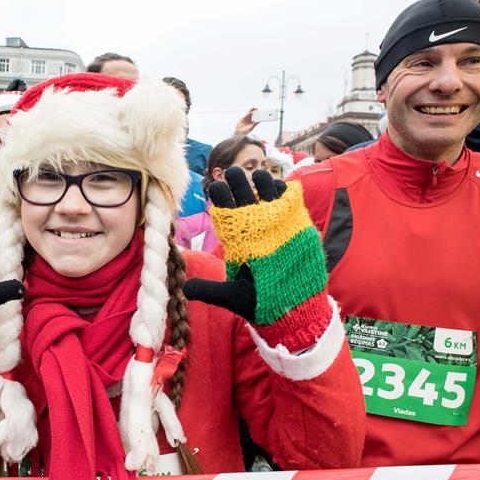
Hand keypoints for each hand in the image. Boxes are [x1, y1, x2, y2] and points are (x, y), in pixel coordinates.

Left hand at [184, 168, 286, 322]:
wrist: (291, 308)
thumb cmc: (259, 301)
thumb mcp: (232, 295)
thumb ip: (210, 290)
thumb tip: (186, 288)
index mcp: (236, 240)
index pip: (225, 213)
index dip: (222, 199)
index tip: (218, 188)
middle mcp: (253, 229)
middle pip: (243, 198)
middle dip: (238, 183)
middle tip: (233, 171)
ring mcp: (274, 225)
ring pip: (265, 196)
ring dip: (261, 182)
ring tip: (258, 173)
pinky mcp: (293, 226)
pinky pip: (287, 203)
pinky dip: (284, 193)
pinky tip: (280, 187)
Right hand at [234, 107, 259, 136]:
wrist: (239, 132)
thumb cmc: (246, 131)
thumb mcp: (251, 128)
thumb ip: (255, 124)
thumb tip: (259, 121)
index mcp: (253, 123)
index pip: (257, 118)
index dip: (259, 116)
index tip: (262, 113)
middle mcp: (250, 120)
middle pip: (254, 115)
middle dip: (256, 112)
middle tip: (259, 109)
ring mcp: (247, 119)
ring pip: (250, 114)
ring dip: (252, 111)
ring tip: (254, 108)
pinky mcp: (243, 118)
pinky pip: (246, 115)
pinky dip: (249, 113)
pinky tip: (251, 112)